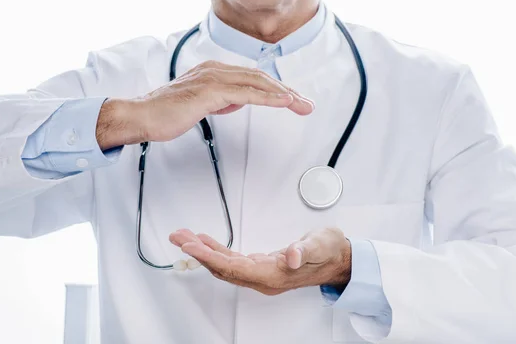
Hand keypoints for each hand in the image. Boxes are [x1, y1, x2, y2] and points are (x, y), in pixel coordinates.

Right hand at [96, 60, 314, 149]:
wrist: (140, 116)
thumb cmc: (164, 113)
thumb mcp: (200, 104)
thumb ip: (221, 100)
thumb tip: (237, 101)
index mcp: (213, 72)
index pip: (252, 78)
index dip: (275, 89)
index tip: (293, 100)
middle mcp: (215, 70)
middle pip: (260, 78)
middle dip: (286, 91)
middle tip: (306, 104)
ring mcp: (212, 79)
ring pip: (257, 83)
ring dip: (283, 94)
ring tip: (301, 105)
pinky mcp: (209, 92)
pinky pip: (246, 94)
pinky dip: (268, 98)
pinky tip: (283, 102)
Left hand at [169, 227, 350, 295]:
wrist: (338, 259)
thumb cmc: (330, 251)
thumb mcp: (321, 246)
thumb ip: (305, 251)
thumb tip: (291, 257)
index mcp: (274, 276)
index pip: (234, 268)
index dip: (209, 257)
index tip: (191, 246)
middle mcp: (263, 278)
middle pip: (223, 268)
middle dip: (198, 253)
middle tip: (178, 237)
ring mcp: (261, 274)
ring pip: (224, 264)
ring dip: (203, 251)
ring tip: (183, 237)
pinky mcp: (261, 266)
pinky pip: (232, 260)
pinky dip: (216, 250)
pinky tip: (206, 242)